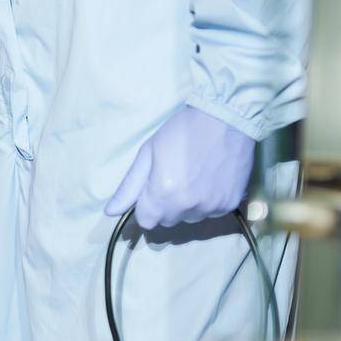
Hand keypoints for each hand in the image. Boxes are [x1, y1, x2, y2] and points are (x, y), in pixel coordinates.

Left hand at [104, 105, 253, 230]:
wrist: (226, 119)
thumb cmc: (182, 131)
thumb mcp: (148, 153)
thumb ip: (129, 186)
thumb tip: (110, 212)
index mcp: (163, 194)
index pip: (146, 221)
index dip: (146, 206)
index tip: (153, 188)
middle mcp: (187, 207)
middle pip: (168, 221)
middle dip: (166, 206)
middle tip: (174, 178)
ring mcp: (211, 208)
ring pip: (190, 218)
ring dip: (187, 205)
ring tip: (194, 177)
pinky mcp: (230, 205)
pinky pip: (212, 213)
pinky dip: (208, 202)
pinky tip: (210, 180)